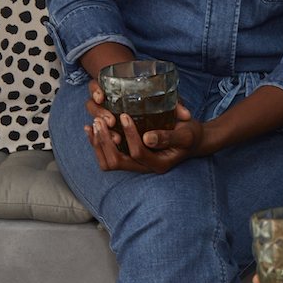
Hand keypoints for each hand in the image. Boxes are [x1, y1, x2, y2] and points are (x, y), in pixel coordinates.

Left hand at [85, 79, 204, 173]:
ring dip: (98, 144)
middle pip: (116, 162)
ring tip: (94, 123)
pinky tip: (90, 128)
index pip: (138, 153)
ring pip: (109, 162)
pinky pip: (108, 156)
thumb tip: (147, 139)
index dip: (129, 135)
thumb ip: (168, 137)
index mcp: (159, 164)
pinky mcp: (130, 157)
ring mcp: (136, 164)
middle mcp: (144, 168)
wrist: (191, 139)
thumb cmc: (190, 134)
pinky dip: (97, 144)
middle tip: (100, 120)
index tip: (125, 115)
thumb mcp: (185, 134)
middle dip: (105, 142)